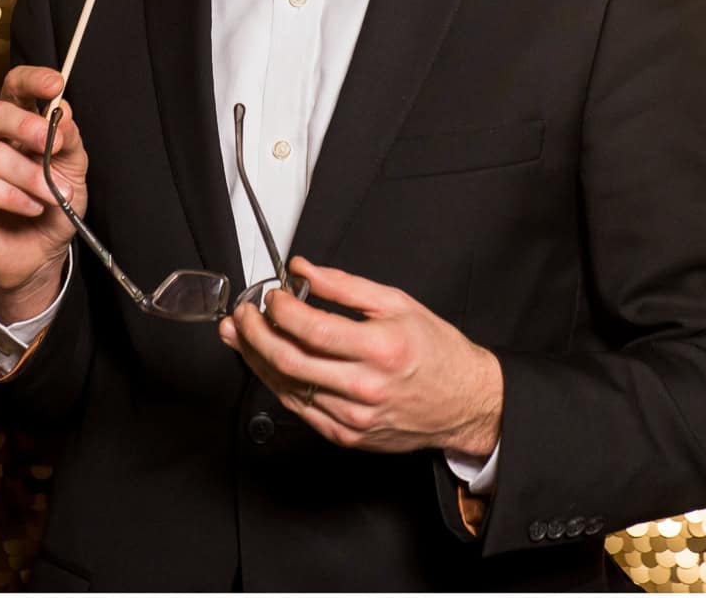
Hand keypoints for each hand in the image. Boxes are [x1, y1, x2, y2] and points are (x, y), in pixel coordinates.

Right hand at [0, 65, 87, 322]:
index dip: (32, 81)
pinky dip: (8, 196)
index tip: (55, 85)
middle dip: (28, 128)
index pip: (14, 86)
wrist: (37, 255)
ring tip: (52, 196)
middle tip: (53, 145)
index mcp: (13, 122)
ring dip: (28, 177)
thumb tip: (64, 113)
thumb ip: (68, 141)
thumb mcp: (73, 172)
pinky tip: (29, 208)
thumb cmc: (52, 207)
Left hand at [218, 257, 503, 457]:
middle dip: (256, 335)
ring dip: (257, 360)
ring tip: (241, 336)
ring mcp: (353, 418)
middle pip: (290, 361)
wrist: (464, 403)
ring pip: (288, 388)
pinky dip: (278, 384)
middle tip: (243, 315)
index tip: (271, 296)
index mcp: (380, 349)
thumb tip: (302, 269)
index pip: (312, 329)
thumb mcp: (397, 303)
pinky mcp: (347, 436)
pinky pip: (300, 409)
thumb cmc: (435, 351)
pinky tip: (267, 364)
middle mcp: (365, 388)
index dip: (280, 310)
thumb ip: (344, 286)